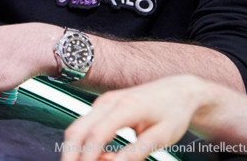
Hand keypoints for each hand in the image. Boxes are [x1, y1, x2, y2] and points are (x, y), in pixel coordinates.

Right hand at [60, 75, 206, 160]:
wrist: (176, 91)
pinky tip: (104, 157)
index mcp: (125, 107)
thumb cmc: (172, 112)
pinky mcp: (102, 107)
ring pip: (78, 129)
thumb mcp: (161, 137)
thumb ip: (136, 153)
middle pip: (77, 130)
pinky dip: (88, 145)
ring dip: (79, 151)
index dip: (88, 157)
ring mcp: (102, 103)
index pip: (96, 134)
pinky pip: (86, 128)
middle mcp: (108, 102)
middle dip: (71, 155)